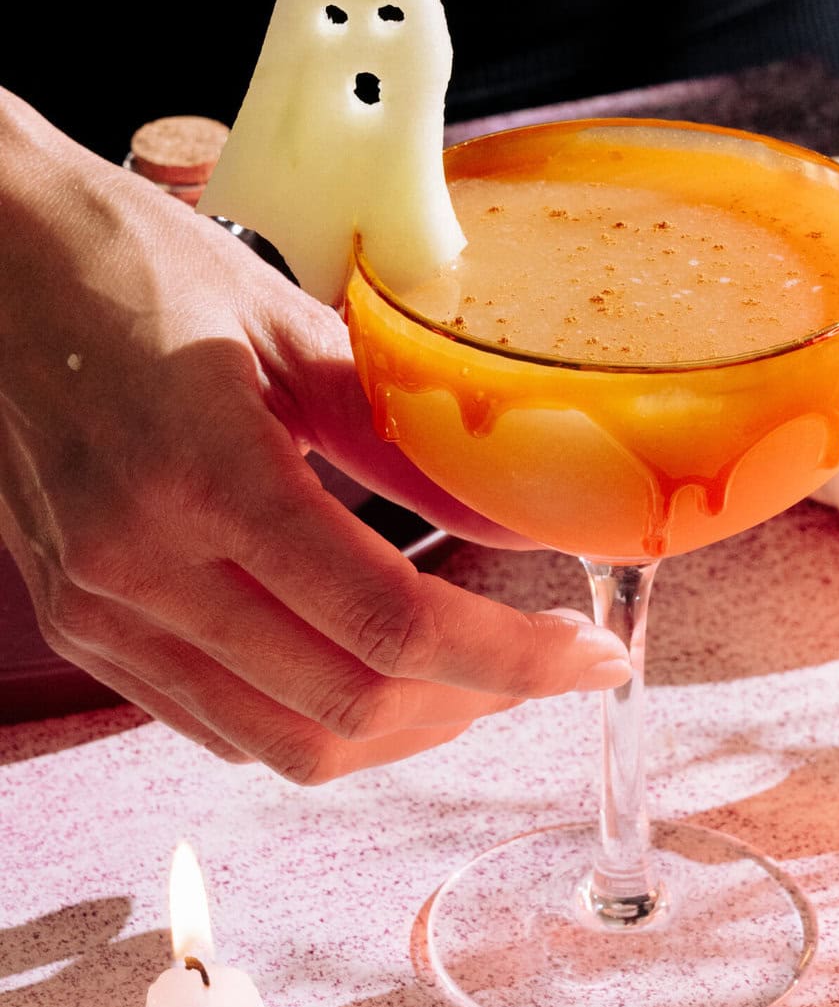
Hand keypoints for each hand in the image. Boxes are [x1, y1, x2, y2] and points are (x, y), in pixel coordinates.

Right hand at [0, 92, 628, 781]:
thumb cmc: (129, 263)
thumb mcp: (287, 328)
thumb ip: (405, 440)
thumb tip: (516, 519)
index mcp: (206, 477)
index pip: (392, 626)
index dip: (513, 661)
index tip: (588, 656)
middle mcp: (141, 568)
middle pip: (346, 709)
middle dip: (473, 704)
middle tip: (543, 663)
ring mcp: (101, 611)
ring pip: (282, 743)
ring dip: (399, 729)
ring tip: (471, 677)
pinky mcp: (82, 626)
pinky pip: (217, 722)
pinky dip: (313, 718)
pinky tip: (367, 671)